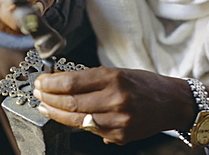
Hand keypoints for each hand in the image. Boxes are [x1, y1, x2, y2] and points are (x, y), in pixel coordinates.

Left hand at [33, 67, 196, 144]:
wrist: (170, 102)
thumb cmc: (143, 83)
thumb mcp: (117, 72)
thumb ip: (91, 78)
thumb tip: (62, 80)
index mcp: (114, 78)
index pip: (72, 82)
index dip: (51, 83)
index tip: (41, 81)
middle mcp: (115, 99)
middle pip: (71, 102)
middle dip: (49, 97)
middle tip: (38, 93)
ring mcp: (118, 121)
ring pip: (77, 120)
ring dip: (56, 112)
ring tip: (45, 105)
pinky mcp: (121, 135)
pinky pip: (90, 130)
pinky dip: (75, 123)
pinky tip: (65, 116)